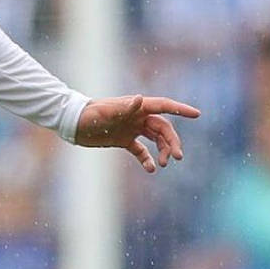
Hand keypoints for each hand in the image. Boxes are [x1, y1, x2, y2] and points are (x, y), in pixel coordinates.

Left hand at [74, 93, 198, 172]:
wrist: (72, 123)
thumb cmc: (89, 114)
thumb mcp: (107, 112)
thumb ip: (125, 108)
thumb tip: (141, 99)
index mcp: (137, 106)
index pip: (164, 106)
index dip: (181, 109)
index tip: (197, 114)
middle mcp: (137, 116)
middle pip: (163, 128)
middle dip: (172, 142)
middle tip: (177, 157)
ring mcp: (131, 128)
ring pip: (155, 140)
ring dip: (162, 151)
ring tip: (163, 164)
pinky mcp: (123, 140)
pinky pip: (141, 151)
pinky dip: (147, 159)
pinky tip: (151, 169)